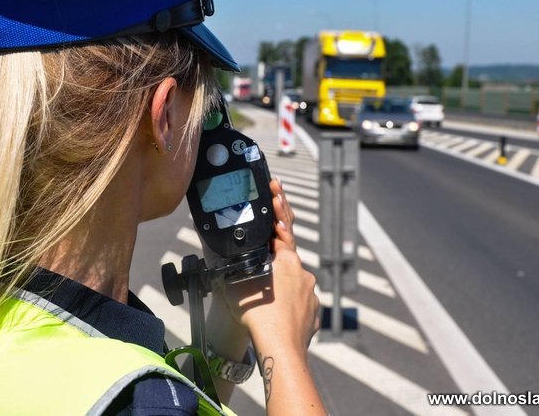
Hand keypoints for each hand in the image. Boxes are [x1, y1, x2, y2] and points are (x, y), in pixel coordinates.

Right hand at [221, 178, 319, 350]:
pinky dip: (286, 306)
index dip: (278, 206)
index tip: (276, 189)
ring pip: (292, 283)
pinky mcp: (313, 313)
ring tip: (260, 302)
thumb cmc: (258, 315)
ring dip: (277, 287)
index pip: (283, 226)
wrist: (280, 349)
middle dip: (271, 259)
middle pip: (285, 258)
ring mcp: (311, 294)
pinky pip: (297, 303)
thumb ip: (237, 265)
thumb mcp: (237, 281)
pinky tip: (272, 315)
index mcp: (287, 259)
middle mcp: (303, 273)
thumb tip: (225, 256)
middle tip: (258, 268)